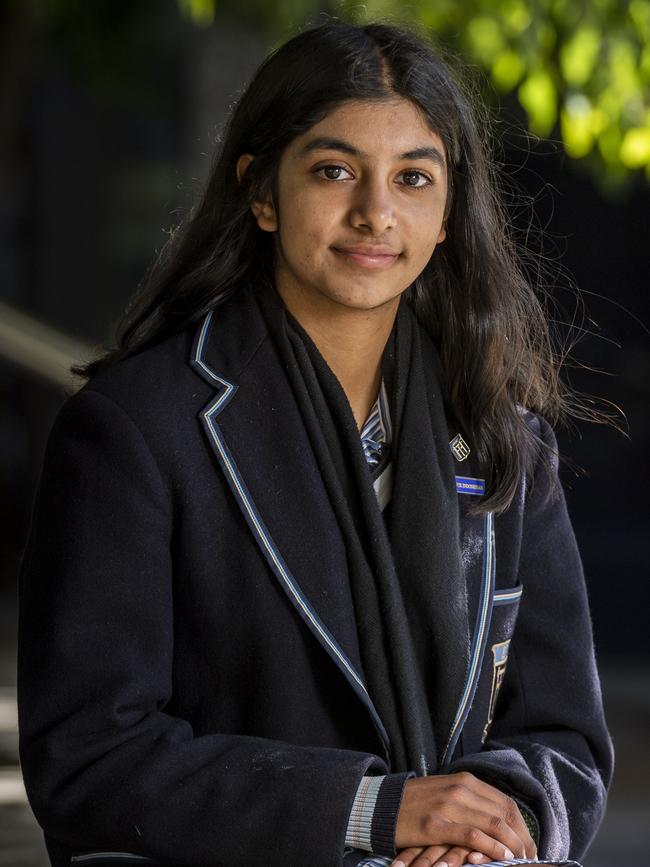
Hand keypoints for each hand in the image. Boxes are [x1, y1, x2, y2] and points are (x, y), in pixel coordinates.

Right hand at [394, 771, 536, 863]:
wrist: (381, 806)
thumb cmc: (416, 803)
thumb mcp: (446, 793)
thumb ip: (470, 802)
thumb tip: (498, 821)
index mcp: (464, 780)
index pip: (505, 803)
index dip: (522, 826)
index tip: (529, 845)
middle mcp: (460, 789)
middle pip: (504, 814)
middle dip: (522, 839)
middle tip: (530, 858)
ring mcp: (448, 806)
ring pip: (493, 823)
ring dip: (513, 845)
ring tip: (520, 861)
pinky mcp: (435, 825)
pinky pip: (472, 835)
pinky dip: (492, 847)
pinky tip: (502, 858)